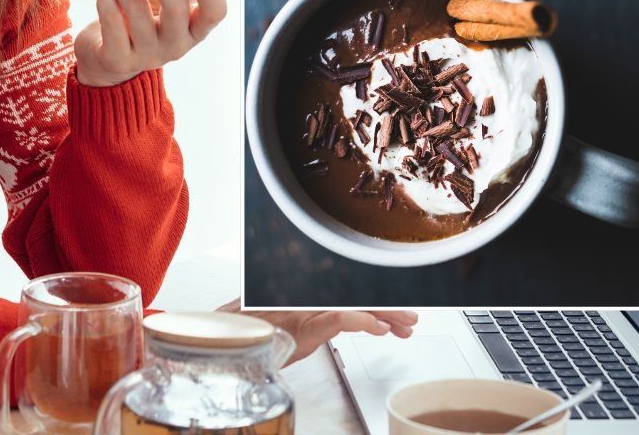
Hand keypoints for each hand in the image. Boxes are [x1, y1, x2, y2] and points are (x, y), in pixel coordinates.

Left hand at [75, 0, 226, 86]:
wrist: (108, 58)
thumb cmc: (142, 20)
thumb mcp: (163, 3)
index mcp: (194, 30)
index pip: (216, 11)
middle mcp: (176, 47)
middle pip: (176, 7)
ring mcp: (147, 56)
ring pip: (136, 8)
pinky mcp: (117, 60)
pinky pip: (110, 17)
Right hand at [216, 299, 416, 365]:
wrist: (228, 340)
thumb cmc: (251, 332)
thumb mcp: (288, 329)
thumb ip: (315, 322)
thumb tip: (350, 319)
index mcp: (310, 300)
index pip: (349, 298)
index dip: (376, 306)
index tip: (396, 319)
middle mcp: (312, 300)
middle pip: (357, 299)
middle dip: (388, 309)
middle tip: (411, 318)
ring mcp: (310, 310)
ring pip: (356, 307)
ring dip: (385, 315)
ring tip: (406, 323)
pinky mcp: (306, 322)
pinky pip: (340, 319)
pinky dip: (363, 323)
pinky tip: (380, 330)